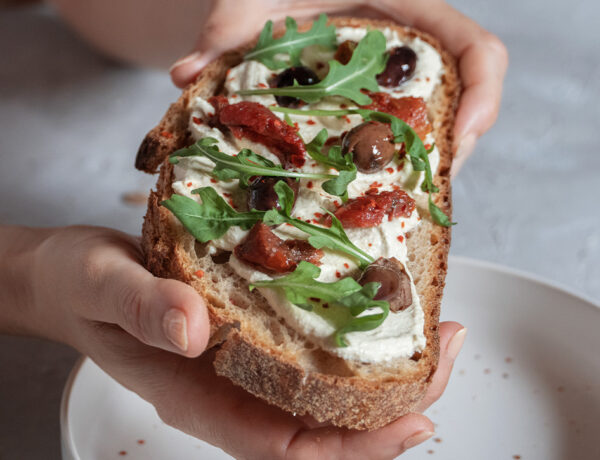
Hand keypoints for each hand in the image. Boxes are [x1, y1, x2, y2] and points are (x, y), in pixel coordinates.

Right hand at [77, 318, 465, 459]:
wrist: (74, 271)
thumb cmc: (82, 284)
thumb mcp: (102, 285)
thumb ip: (142, 308)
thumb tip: (194, 328)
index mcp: (199, 397)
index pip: (286, 447)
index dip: (355, 448)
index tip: (415, 421)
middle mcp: (232, 388)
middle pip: (325, 424)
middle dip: (394, 403)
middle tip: (447, 351)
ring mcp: (245, 362)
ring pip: (326, 388)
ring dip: (385, 367)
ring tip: (433, 328)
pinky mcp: (250, 327)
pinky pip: (310, 347)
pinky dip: (352, 334)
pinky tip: (379, 305)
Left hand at [170, 0, 507, 176]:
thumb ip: (228, 26)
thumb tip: (187, 73)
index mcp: (404, 8)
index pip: (474, 46)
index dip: (483, 94)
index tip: (460, 139)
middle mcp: (410, 51)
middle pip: (466, 99)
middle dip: (455, 150)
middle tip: (421, 193)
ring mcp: (396, 83)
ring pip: (436, 128)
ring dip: (424, 168)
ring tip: (392, 204)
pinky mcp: (375, 106)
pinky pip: (403, 138)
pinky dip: (394, 167)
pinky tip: (363, 191)